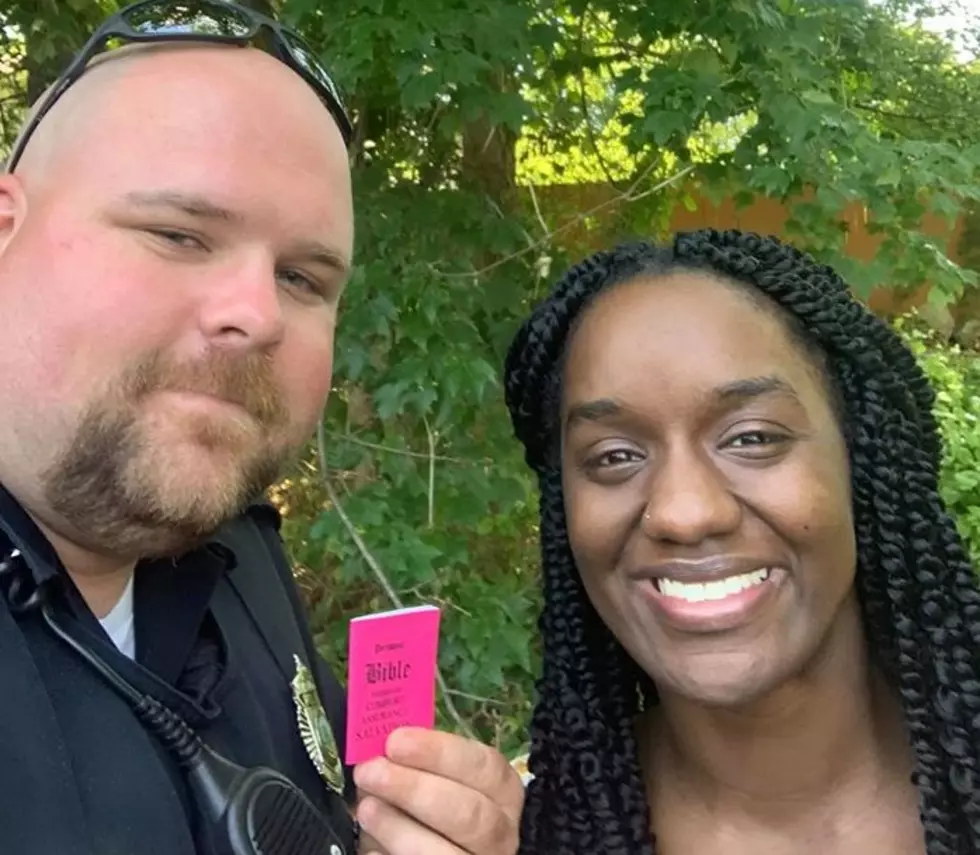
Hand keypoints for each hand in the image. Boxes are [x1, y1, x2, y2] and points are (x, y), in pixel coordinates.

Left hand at [353, 727, 523, 854]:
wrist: (433, 848)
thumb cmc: (433, 802)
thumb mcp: (435, 777)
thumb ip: (415, 761)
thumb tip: (377, 743)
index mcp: (501, 791)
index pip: (484, 766)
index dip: (440, 751)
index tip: (395, 741)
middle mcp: (499, 833)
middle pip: (469, 813)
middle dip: (415, 789)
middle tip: (370, 772)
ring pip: (448, 854)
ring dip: (400, 829)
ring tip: (366, 809)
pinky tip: (373, 847)